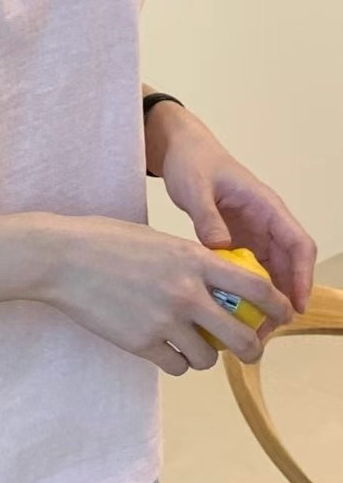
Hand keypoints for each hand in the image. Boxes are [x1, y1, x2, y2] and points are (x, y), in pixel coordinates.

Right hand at [45, 215, 294, 376]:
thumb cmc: (105, 242)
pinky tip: (165, 349)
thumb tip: (218, 281)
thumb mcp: (159, 240)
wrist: (62, 258)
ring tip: (193, 347)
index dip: (278, 305)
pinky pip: (176, 366)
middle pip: (242, 336)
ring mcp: (164, 320)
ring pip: (208, 358)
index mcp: (194, 260)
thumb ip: (191, 261)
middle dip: (252, 348)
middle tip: (248, 349)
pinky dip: (176, 362)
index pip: (257, 287)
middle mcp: (186, 292)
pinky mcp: (141, 342)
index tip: (282, 313)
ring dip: (206, 357)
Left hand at [155, 108, 317, 318]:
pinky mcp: (237, 241)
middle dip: (283, 299)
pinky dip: (244, 291)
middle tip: (268, 330)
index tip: (296, 304)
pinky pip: (248, 270)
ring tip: (251, 330)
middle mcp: (266, 222)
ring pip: (270, 272)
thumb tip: (220, 247)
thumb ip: (207, 217)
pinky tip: (230, 313)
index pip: (298, 244)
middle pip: (287, 266)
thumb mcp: (196, 188)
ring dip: (265, 300)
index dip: (302, 276)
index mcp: (267, 206)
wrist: (181, 151)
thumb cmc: (193, 163)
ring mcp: (253, 233)